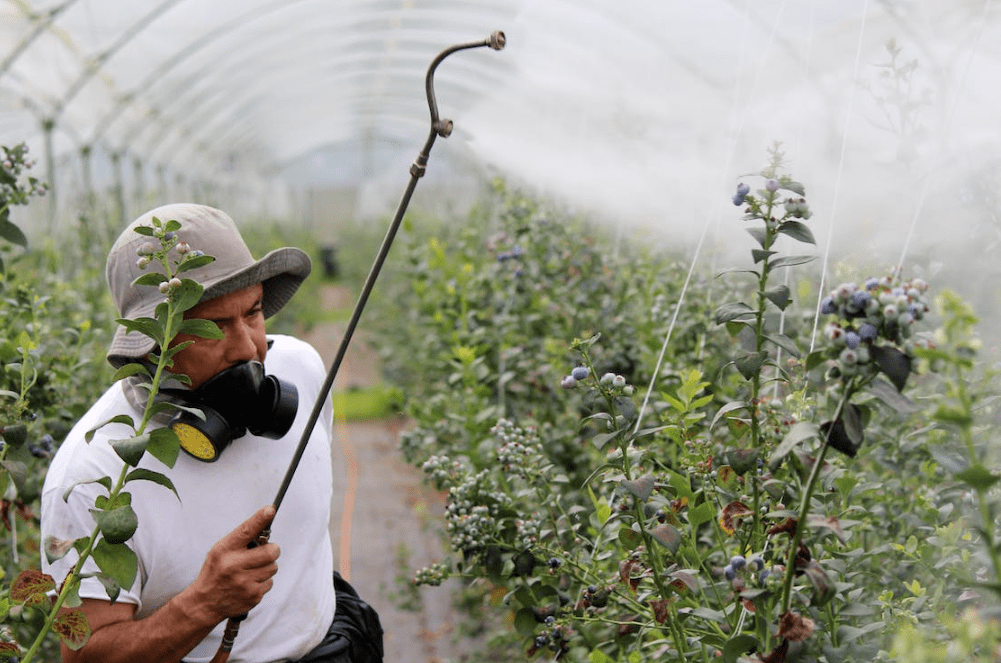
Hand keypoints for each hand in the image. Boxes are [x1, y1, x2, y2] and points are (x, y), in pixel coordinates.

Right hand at [190, 505, 279, 621]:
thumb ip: (240, 540)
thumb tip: (265, 529)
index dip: (260, 519)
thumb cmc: (215, 573)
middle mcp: (234, 565)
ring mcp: (244, 582)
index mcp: (225, 551)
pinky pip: (270, 582)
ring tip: (251, 570)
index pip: (246, 530)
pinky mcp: (253, 596)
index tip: (270, 510)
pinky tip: (249, 583)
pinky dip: (263, 582)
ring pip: (273, 567)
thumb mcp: (220, 551)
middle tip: (264, 552)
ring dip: (266, 567)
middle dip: (272, 550)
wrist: (205, 603)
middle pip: (271, 551)